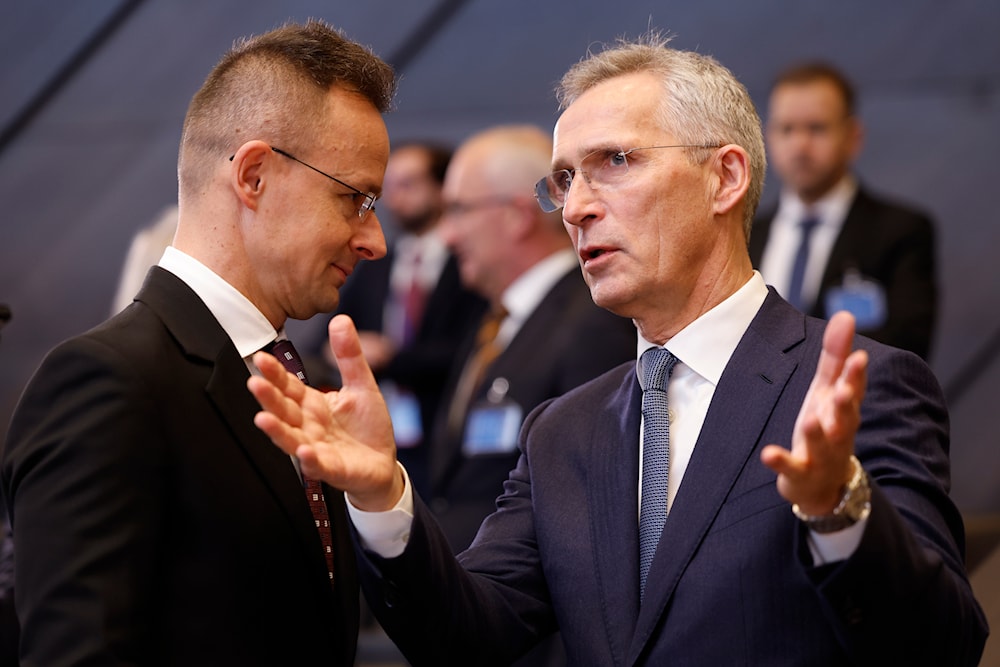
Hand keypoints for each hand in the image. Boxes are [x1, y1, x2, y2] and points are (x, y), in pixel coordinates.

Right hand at [247, 315, 403, 510]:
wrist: (384, 462)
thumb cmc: (367, 426)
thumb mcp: (362, 385)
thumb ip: (349, 356)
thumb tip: (340, 319)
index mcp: (312, 404)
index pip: (288, 386)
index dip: (275, 373)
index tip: (261, 357)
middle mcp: (308, 426)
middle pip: (283, 410)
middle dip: (268, 398)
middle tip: (253, 383)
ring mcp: (316, 448)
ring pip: (291, 438)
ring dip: (277, 430)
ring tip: (263, 419)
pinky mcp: (331, 469)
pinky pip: (317, 464)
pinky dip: (309, 459)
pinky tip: (303, 451)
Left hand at [760, 311, 868, 514]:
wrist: (824, 483)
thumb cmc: (827, 427)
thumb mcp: (828, 389)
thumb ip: (835, 355)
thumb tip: (846, 315)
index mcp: (843, 407)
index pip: (853, 388)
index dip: (855, 374)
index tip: (858, 356)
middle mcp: (838, 431)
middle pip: (845, 417)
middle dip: (844, 404)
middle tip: (841, 390)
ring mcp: (821, 454)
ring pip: (822, 443)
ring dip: (816, 432)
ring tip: (810, 420)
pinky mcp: (800, 474)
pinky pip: (791, 468)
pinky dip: (780, 461)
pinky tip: (768, 453)